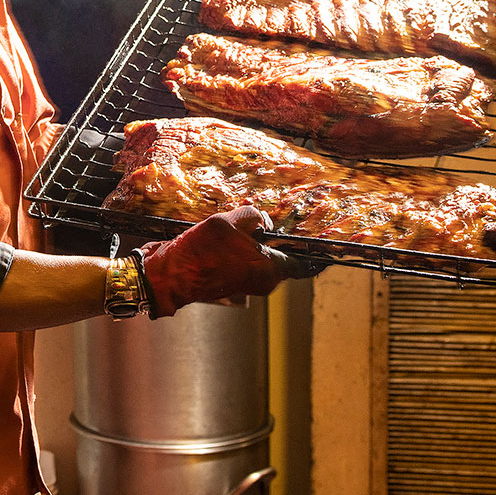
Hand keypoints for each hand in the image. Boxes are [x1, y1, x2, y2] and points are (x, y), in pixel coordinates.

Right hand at [136, 206, 310, 317]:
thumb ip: (249, 218)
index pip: (304, 262)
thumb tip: (261, 220)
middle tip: (280, 214)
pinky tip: (231, 229)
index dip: (316, 252)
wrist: (166, 276)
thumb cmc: (196, 255)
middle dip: (280, 235)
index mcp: (268, 270)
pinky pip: (246, 257)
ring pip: (262, 254)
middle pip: (282, 253)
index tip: (329, 244)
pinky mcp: (231, 276)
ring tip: (246, 218)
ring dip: (257, 237)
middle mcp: (262, 279)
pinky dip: (244, 244)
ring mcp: (246, 280)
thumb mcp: (224, 225)